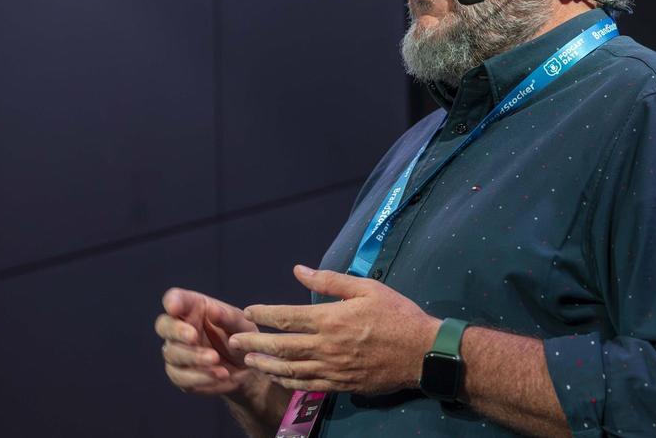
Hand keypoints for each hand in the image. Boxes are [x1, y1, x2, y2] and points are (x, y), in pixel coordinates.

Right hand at [155, 288, 259, 395]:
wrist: (248, 368)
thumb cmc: (242, 337)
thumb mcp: (242, 325)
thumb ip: (228, 318)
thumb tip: (213, 311)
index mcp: (194, 308)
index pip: (176, 299)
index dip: (172, 301)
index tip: (174, 307)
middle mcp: (180, 328)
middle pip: (164, 326)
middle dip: (177, 331)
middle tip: (193, 337)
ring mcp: (177, 352)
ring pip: (172, 353)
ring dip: (193, 357)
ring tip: (215, 359)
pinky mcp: (180, 374)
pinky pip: (180, 376)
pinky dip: (199, 376)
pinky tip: (218, 374)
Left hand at [229, 265, 440, 394]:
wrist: (421, 352)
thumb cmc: (396, 314)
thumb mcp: (367, 288)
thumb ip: (330, 281)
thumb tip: (299, 270)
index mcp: (330, 319)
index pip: (286, 317)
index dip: (264, 314)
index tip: (249, 311)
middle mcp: (326, 346)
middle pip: (280, 345)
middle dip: (254, 341)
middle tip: (234, 340)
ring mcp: (332, 369)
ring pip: (289, 369)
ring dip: (265, 364)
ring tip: (248, 359)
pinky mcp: (340, 384)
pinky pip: (307, 385)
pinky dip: (287, 381)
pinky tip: (277, 377)